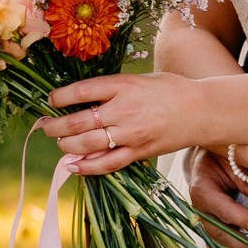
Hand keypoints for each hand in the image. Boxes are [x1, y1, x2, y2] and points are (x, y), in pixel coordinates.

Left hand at [39, 72, 204, 174]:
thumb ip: (113, 89)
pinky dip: (87, 167)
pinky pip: (107, 163)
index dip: (61, 97)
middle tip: (45, 126)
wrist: (202, 110)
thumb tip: (82, 99)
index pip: (83, 91)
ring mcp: (131, 134)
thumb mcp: (139, 79)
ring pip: (88, 144)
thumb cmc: (170, 90)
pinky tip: (72, 166)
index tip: (51, 100)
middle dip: (56, 126)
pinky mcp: (139, 152)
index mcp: (124, 85)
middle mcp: (124, 110)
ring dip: (66, 145)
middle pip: (79, 121)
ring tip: (59, 143)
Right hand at [186, 149, 247, 247]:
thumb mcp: (233, 158)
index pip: (224, 210)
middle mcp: (198, 211)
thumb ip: (244, 174)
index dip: (245, 222)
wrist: (204, 159)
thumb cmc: (221, 156)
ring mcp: (202, 224)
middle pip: (221, 236)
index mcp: (201, 190)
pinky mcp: (208, 232)